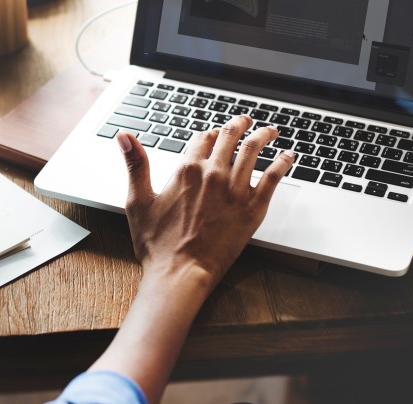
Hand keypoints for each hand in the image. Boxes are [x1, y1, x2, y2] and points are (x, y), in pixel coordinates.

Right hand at [117, 115, 294, 291]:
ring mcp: (235, 190)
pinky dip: (283, 162)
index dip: (208, 134)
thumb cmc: (157, 244)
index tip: (213, 134)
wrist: (180, 272)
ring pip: (254, 150)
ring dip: (264, 135)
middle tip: (246, 121)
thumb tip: (124, 137)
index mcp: (186, 170)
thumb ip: (135, 165)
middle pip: (230, 138)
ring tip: (270, 131)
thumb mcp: (137, 201)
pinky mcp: (253, 208)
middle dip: (239, 125)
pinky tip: (288, 157)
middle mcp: (213, 174)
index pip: (202, 139)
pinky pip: (273, 177)